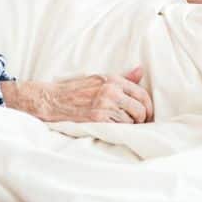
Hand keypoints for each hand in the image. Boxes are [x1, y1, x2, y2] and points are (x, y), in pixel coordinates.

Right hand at [0, 67, 153, 122]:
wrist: (53, 100)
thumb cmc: (76, 90)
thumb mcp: (99, 79)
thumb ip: (122, 78)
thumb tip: (140, 71)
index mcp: (112, 80)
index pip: (141, 93)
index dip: (148, 106)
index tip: (147, 114)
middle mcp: (111, 91)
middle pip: (140, 109)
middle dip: (142, 119)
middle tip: (138, 124)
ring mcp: (105, 106)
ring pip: (130, 121)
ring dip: (128, 126)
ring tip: (120, 125)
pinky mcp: (98, 119)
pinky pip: (119, 128)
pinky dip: (118, 130)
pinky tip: (112, 128)